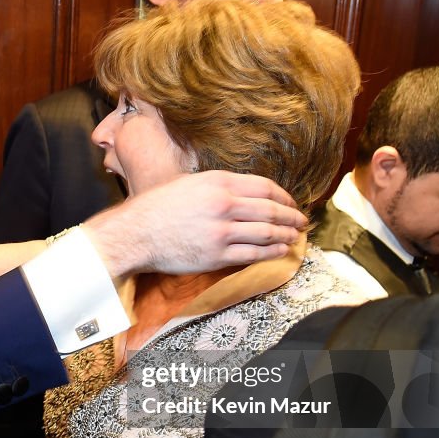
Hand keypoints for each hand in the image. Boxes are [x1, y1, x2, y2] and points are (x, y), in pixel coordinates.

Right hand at [83, 171, 306, 277]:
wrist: (135, 233)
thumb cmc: (158, 208)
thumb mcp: (190, 184)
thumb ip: (218, 186)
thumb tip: (245, 194)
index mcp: (219, 182)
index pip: (265, 187)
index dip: (285, 197)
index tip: (291, 203)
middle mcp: (224, 204)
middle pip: (271, 210)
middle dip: (292, 217)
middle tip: (302, 221)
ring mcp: (222, 231)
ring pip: (267, 233)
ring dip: (286, 236)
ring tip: (295, 237)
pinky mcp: (217, 255)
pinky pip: (254, 254)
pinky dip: (272, 253)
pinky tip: (280, 251)